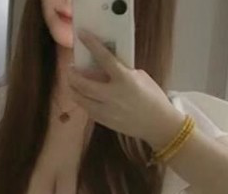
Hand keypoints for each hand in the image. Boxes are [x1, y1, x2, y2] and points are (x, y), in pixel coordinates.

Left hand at [68, 30, 183, 148]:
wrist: (157, 124)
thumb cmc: (152, 97)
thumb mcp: (140, 77)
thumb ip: (122, 71)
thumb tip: (105, 67)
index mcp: (124, 80)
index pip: (104, 58)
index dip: (91, 44)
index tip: (81, 35)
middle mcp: (113, 95)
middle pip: (84, 84)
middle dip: (73, 75)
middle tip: (70, 69)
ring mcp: (107, 110)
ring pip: (82, 99)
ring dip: (73, 89)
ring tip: (72, 83)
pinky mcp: (105, 122)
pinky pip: (88, 110)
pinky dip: (83, 101)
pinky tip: (82, 96)